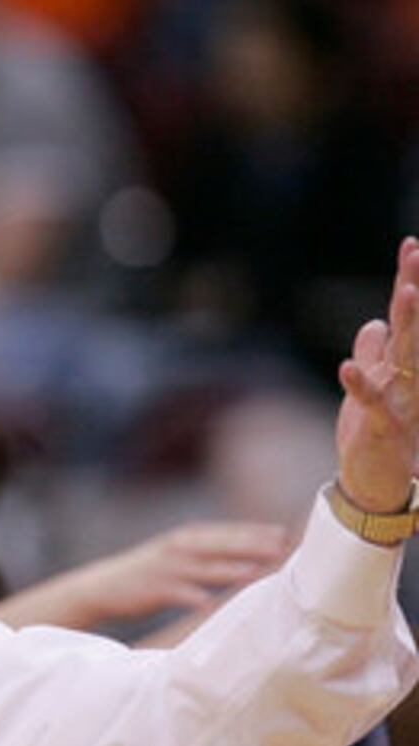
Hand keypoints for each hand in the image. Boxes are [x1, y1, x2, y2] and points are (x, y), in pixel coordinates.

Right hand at [76, 521, 287, 621]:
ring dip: (229, 569)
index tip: (283, 534)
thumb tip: (241, 558)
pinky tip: (210, 605)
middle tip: (280, 549)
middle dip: (250, 547)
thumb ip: (203, 553)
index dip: (253, 533)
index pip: (225, 533)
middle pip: (220, 547)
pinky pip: (179, 594)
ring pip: (204, 568)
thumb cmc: (144, 574)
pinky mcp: (154, 590)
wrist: (102, 587)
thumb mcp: (172, 555)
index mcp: (184, 539)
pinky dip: (195, 598)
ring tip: (254, 572)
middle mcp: (177, 549)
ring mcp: (166, 570)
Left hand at [335, 237, 418, 512]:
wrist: (376, 487)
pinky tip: (347, 365)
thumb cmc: (375, 436)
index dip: (408, 282)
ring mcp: (399, 402)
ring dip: (408, 324)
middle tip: (415, 250)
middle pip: (413, 327)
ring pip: (407, 357)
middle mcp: (408, 379)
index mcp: (403, 368)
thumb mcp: (368, 390)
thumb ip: (374, 356)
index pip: (406, 320)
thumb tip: (372, 324)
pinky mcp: (380, 428)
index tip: (411, 244)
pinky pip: (371, 402)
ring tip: (409, 291)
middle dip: (414, 287)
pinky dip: (360, 385)